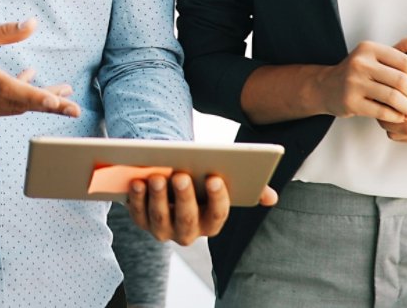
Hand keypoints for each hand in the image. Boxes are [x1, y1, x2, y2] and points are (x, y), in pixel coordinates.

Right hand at [0, 18, 80, 126]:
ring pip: (12, 109)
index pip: (6, 87)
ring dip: (38, 102)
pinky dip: (18, 101)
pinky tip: (31, 86)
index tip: (55, 101)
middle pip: (16, 104)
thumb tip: (32, 24)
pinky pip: (2, 111)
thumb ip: (5, 32)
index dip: (32, 95)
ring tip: (63, 93)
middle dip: (48, 105)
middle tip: (74, 109)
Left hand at [125, 173, 276, 245]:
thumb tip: (271, 197)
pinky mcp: (141, 221)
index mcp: (211, 222)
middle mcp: (187, 232)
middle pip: (187, 218)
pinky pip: (137, 214)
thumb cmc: (200, 182)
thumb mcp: (221, 184)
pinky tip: (135, 181)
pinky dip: (135, 199)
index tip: (214, 177)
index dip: (217, 198)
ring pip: (160, 219)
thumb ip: (248, 190)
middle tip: (182, 175)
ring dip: (157, 198)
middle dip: (184, 197)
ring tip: (156, 176)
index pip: (218, 214)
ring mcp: (163, 229)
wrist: (170, 182)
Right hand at [316, 27, 406, 122]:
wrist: (326, 87)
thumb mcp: (380, 55)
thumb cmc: (359, 71)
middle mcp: (360, 63)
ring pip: (393, 98)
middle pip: (401, 81)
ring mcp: (353, 83)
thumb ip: (406, 46)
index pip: (405, 62)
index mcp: (369, 48)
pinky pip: (382, 112)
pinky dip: (397, 117)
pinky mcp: (350, 102)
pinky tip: (402, 117)